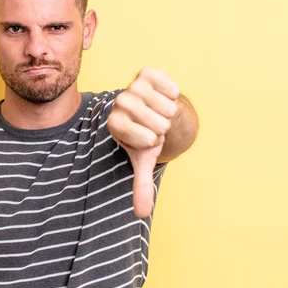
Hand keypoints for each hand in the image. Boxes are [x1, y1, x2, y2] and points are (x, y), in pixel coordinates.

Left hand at [108, 68, 179, 217]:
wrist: (154, 109)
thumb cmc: (147, 135)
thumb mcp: (143, 159)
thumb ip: (140, 186)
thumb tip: (141, 214)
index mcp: (114, 124)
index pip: (146, 139)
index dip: (153, 141)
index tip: (147, 137)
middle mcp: (119, 102)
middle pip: (159, 124)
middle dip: (163, 127)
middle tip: (154, 124)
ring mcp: (132, 85)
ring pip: (167, 107)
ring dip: (169, 112)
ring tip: (158, 111)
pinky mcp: (147, 72)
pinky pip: (171, 88)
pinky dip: (173, 95)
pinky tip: (163, 96)